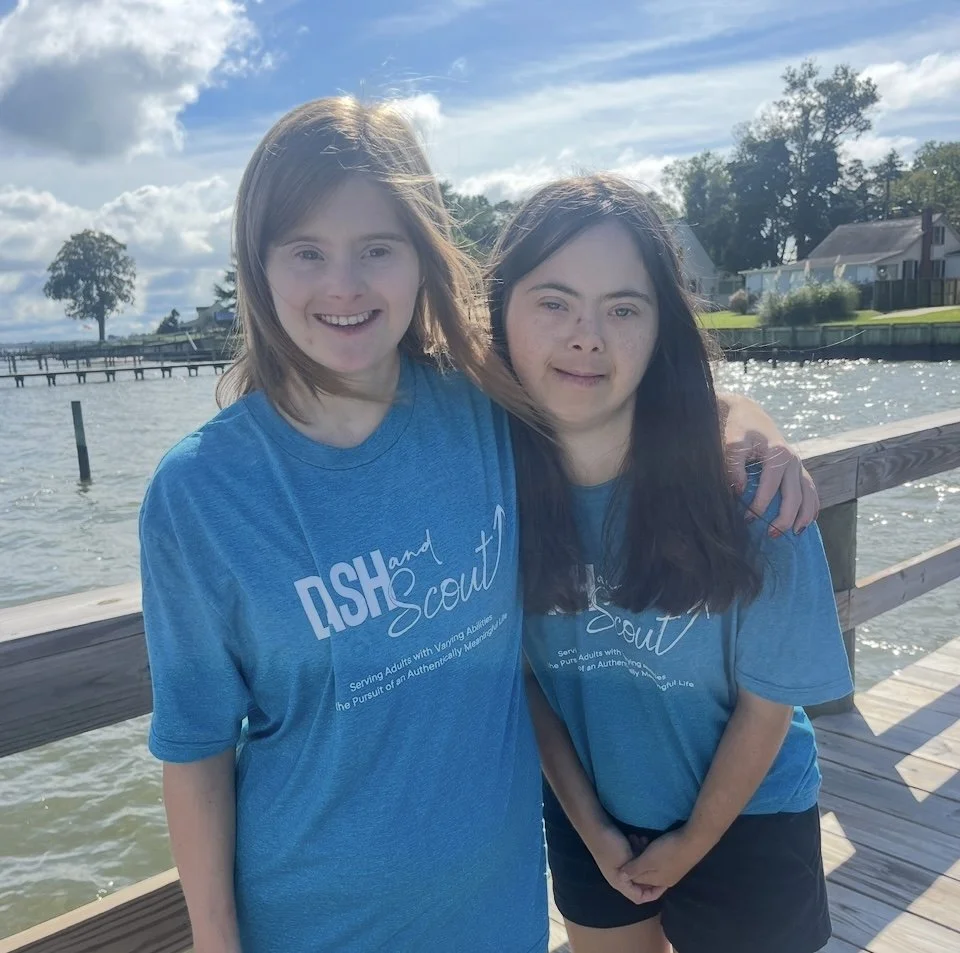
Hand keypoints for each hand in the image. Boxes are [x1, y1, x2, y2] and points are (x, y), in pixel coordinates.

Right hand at [583, 821, 653, 904]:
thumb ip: (638, 873)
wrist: (595, 827)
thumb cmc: (611, 846)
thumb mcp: (627, 861)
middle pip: (640, 882)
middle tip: (657, 860)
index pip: (640, 897)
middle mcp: (620, 876)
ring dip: (643, 856)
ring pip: (638, 867)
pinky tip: (638, 838)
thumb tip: (648, 880)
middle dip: (649, 870)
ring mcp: (619, 864)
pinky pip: (633, 856)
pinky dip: (638, 849)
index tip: (665, 882)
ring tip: (645, 843)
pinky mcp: (618, 853)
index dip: (654, 893)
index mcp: (620, 883)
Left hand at [618, 827, 705, 903]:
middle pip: (644, 872)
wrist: (694, 841)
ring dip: (643, 852)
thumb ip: (634, 869)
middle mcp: (665, 880)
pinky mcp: (678, 861)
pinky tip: (649, 839)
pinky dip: (652, 850)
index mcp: (657, 882)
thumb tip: (619, 878)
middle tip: (632, 841)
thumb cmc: (668, 851)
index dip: (628, 868)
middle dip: (636, 858)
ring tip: (638, 838)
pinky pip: (659, 860)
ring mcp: (673, 871)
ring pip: (651, 864)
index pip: (637, 881)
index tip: (622, 854)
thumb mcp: (648, 860)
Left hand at [722, 411, 818, 534]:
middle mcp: (793, 460)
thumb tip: (740, 490)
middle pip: (795, 495)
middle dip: (785, 517)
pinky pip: (811, 490)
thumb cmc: (738, 428)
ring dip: (804, 516)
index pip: (771, 485)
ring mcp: (798, 465)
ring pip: (809, 494)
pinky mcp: (798, 469)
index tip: (748, 519)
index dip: (760, 505)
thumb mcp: (732, 442)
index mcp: (778, 453)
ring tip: (795, 534)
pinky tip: (807, 523)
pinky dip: (812, 507)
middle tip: (772, 535)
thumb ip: (734, 465)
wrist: (749, 414)